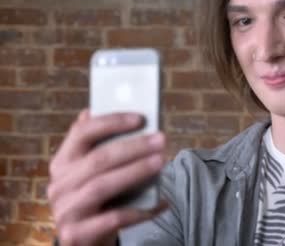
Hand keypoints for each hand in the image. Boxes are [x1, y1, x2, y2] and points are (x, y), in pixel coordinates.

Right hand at [48, 109, 167, 245]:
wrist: (84, 240)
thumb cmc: (97, 200)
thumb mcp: (95, 173)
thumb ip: (103, 148)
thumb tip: (111, 115)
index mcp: (63, 162)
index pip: (81, 133)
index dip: (111, 122)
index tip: (140, 118)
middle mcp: (59, 185)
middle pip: (98, 159)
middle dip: (133, 147)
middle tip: (161, 140)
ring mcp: (65, 210)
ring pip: (102, 186)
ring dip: (135, 171)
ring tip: (161, 162)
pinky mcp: (76, 234)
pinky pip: (113, 218)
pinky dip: (139, 210)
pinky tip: (159, 202)